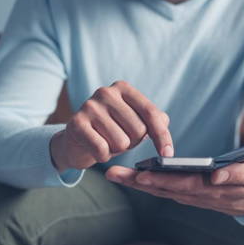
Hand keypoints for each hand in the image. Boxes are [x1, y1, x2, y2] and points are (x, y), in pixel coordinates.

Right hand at [50, 81, 172, 171]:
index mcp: (123, 89)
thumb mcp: (135, 122)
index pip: (151, 113)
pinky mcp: (76, 123)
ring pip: (121, 142)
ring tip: (106, 142)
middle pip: (138, 130)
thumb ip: (154, 120)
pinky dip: (102, 156)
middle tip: (119, 139)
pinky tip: (95, 149)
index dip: (162, 136)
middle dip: (133, 142)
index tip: (167, 154)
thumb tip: (164, 122)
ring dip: (116, 150)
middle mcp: (106, 92)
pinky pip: (102, 149)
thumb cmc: (112, 131)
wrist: (77, 142)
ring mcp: (89, 106)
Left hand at [105, 157, 243, 215]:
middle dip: (138, 182)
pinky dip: (145, 184)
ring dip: (136, 184)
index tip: (142, 175)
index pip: (182, 185)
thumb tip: (216, 175)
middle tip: (114, 174)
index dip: (162, 181)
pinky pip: (162, 190)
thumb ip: (237, 175)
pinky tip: (129, 177)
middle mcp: (195, 195)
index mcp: (210, 188)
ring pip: (159, 190)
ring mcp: (189, 196)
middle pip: (163, 188)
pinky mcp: (185, 193)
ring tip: (114, 174)